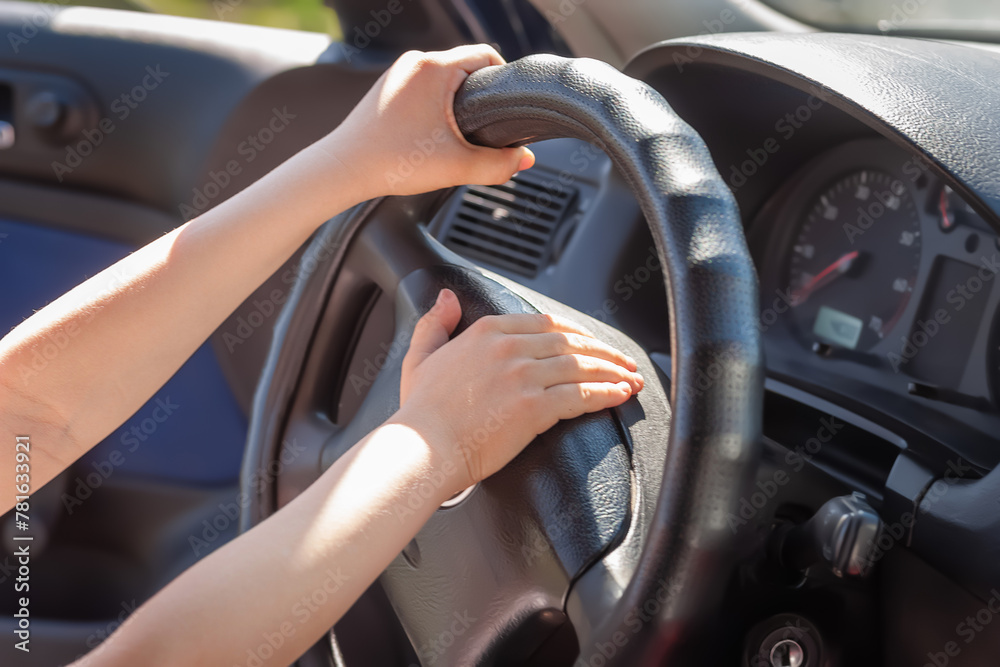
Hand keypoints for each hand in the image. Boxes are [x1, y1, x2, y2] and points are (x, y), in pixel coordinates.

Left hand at [320, 45, 534, 199]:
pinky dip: (435, 109)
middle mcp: (415, 62)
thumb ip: (498, 165)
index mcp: (435, 67)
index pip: (487, 56)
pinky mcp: (387, 89)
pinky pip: (424, 90)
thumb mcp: (457, 167)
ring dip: (457, 104)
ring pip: (444, 81)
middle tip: (483, 132)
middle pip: (466, 69)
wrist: (344, 169)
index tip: (507, 111)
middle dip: (479, 98)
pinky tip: (432, 136)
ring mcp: (398, 74)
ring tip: (456, 137)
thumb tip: (523, 159)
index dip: (504, 83)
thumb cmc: (392, 161)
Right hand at [393, 289, 642, 495]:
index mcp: (487, 331)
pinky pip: (581, 395)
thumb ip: (435, 323)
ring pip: (582, 366)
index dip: (577, 333)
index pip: (546, 323)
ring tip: (631, 379)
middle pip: (572, 342)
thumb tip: (448, 297)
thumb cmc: (420, 411)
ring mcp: (523, 376)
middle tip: (625, 362)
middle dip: (604, 351)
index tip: (592, 343)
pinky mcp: (534, 407)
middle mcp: (509, 347)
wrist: (422, 448)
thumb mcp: (421, 356)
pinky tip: (620, 395)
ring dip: (613, 371)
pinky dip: (606, 393)